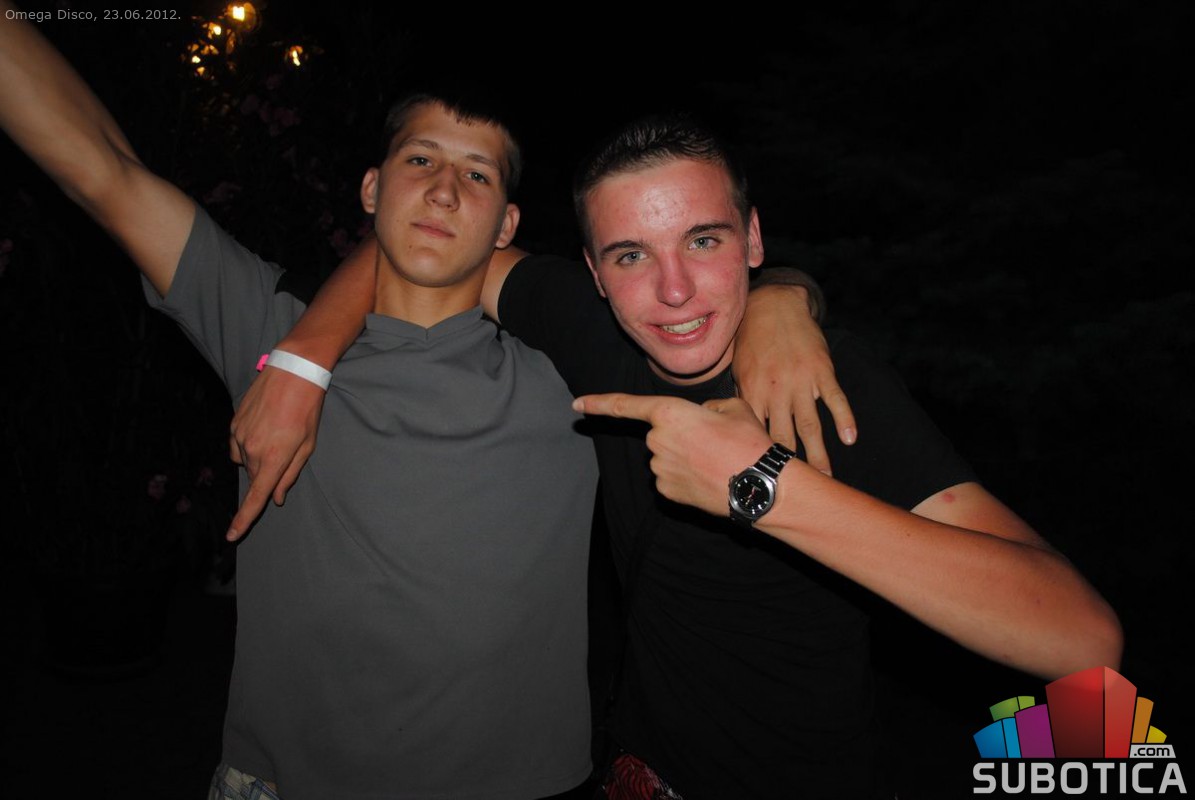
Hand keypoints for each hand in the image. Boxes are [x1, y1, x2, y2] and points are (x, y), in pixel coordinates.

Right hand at [226, 366, 324, 540]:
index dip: (244, 519)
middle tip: (285, 448)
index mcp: (273, 459)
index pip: (256, 497)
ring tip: (276, 432)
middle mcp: (252, 450)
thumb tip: (276, 497)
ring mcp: (239, 436)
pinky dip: (248, 444)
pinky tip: (263, 425)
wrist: (292, 372)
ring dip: (258, 456)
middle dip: (267, 472)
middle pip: (255, 477)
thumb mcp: (308, 444)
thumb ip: (289, 474)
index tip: (232, 535)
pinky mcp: (233, 424)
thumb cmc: (307, 409)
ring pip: (245, 461)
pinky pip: (237, 445)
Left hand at [574, 393, 772, 516]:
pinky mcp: (665, 491)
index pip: (626, 406)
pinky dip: (686, 477)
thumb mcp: (733, 407)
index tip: (577, 404)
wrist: (759, 486)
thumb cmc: (749, 443)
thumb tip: (701, 417)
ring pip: (666, 456)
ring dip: (685, 457)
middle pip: (660, 433)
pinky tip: (708, 478)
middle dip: (681, 435)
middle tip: (714, 442)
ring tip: (717, 461)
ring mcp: (658, 468)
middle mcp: (657, 440)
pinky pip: (670, 478)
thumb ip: (707, 407)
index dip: (599, 403)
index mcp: (670, 412)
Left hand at [734, 284, 856, 474]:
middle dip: (790, 467)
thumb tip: (736, 429)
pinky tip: (851, 437)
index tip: (764, 483)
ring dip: (819, 453)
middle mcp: (776, 391)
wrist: (773, 306)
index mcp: (752, 393)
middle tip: (797, 494)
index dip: (760, 460)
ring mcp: (801, 382)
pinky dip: (844, 418)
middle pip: (784, 437)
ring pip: (810, 425)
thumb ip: (742, 401)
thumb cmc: (751, 341)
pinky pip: (835, 398)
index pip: (756, 435)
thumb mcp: (738, 370)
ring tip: (826, 477)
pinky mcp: (822, 370)